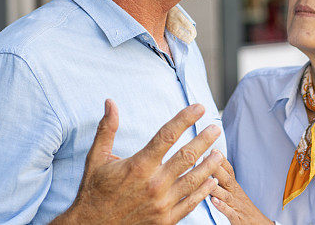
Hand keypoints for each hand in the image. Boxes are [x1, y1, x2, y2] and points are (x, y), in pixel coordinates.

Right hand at [53, 99, 222, 224]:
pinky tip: (211, 181)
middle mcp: (154, 184)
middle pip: (186, 156)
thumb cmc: (94, 190)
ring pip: (193, 180)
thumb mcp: (96, 157)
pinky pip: (190, 203)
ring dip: (209, 165)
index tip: (198, 108)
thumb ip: (107, 129)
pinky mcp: (166, 220)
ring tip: (219, 153)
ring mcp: (162, 204)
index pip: (167, 135)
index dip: (184, 119)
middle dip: (204, 140)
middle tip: (216, 128)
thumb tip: (110, 102)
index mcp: (139, 165)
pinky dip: (203, 191)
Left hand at [210, 152, 272, 224]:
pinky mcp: (237, 219)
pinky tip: (214, 201)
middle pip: (227, 179)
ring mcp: (236, 206)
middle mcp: (235, 194)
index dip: (222, 161)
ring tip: (207, 179)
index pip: (229, 171)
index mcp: (234, 187)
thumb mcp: (235, 192)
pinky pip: (230, 212)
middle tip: (207, 157)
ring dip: (216, 186)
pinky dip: (222, 207)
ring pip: (226, 195)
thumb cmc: (243, 208)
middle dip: (217, 168)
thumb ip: (224, 180)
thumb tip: (211, 166)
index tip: (213, 149)